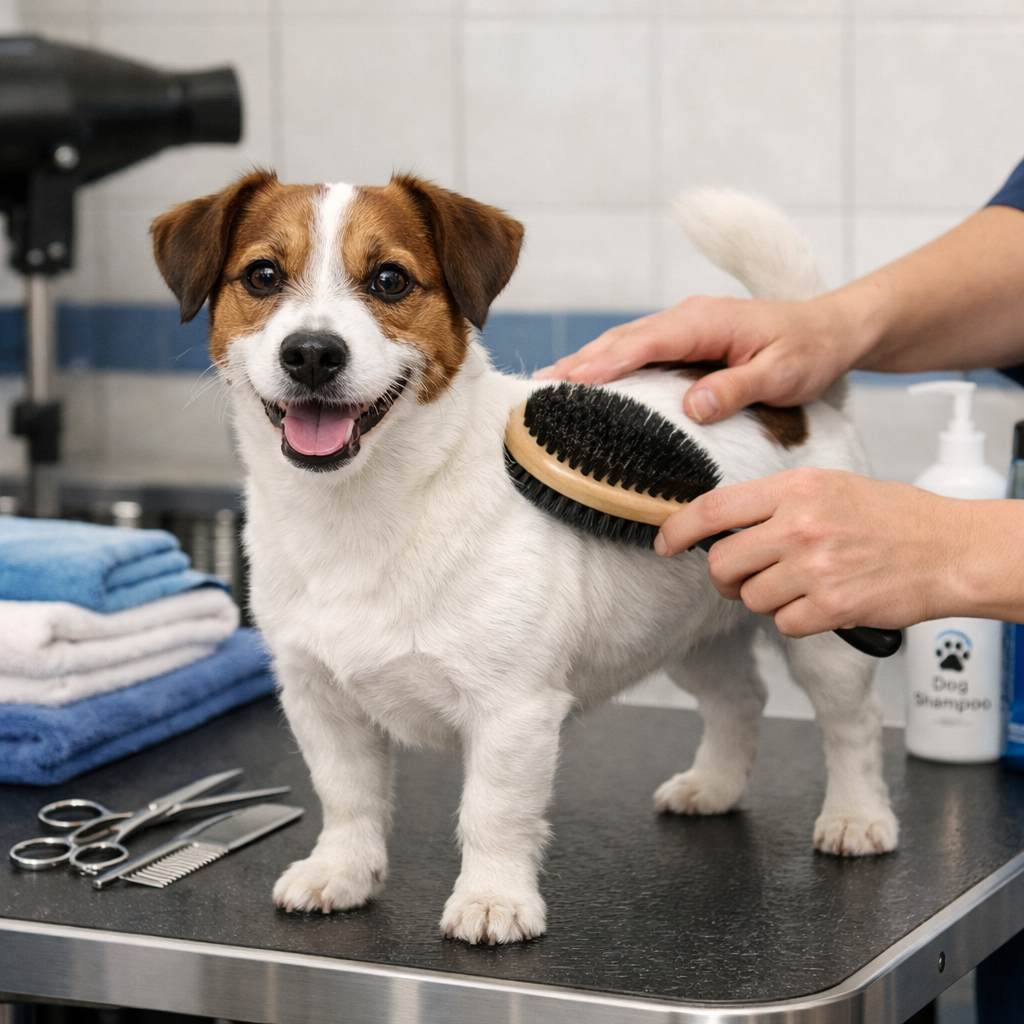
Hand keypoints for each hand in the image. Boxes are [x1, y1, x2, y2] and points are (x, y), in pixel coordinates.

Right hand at [534, 294, 864, 423]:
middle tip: (538, 390)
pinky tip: (585, 380)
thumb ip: (738, 388)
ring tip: (547, 386)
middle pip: (622, 338)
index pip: (647, 341)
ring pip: (623, 341)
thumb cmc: (810, 351)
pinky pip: (636, 348)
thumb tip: (694, 406)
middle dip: (579, 362)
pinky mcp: (683, 339)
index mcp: (707, 321)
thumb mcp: (784, 374)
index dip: (608, 362)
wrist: (831, 329)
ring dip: (585, 361)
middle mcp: (688, 317)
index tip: (572, 382)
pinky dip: (606, 362)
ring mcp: (682, 326)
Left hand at [653, 468, 1023, 634]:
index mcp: (795, 490)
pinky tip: (819, 603)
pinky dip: (794, 621)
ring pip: (750, 598)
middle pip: (722, 563)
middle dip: (725, 578)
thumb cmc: (890, 517)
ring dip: (765, 600)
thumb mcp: (827, 487)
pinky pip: (783, 624)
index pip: (713, 508)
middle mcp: (800, 526)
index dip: (678, 528)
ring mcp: (815, 567)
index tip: (664, 542)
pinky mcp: (832, 605)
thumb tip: (720, 525)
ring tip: (798, 586)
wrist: (948, 549)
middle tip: (744, 578)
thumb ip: (773, 503)